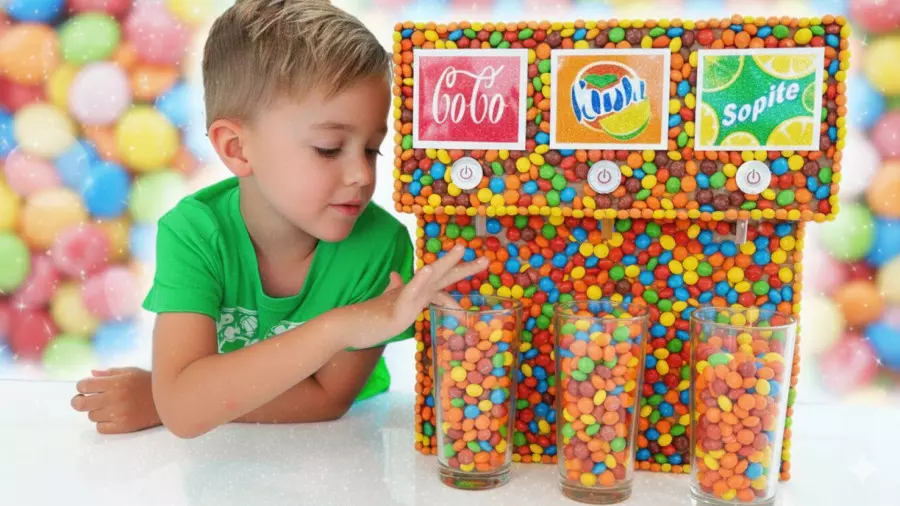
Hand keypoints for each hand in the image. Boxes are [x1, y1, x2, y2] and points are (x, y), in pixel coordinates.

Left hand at [70, 367, 160, 433]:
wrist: (168, 401)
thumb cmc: (147, 384)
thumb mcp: (130, 372)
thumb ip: (109, 373)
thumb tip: (91, 374)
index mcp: (115, 382)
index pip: (84, 385)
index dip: (82, 386)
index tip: (86, 388)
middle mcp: (115, 398)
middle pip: (81, 403)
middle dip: (78, 401)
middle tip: (81, 400)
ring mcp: (118, 414)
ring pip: (91, 416)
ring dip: (96, 411)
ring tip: (108, 407)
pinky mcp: (123, 427)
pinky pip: (100, 428)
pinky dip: (103, 423)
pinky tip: (113, 417)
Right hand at [343, 245, 487, 348]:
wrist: (349, 326)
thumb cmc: (370, 316)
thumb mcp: (388, 301)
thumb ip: (395, 288)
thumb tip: (395, 276)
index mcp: (416, 291)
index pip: (442, 280)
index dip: (459, 271)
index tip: (479, 262)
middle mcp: (414, 292)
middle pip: (442, 275)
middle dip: (463, 267)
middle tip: (486, 260)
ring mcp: (407, 299)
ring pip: (430, 279)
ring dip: (446, 264)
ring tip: (460, 250)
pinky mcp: (398, 308)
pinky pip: (411, 293)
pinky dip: (420, 281)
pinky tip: (427, 271)